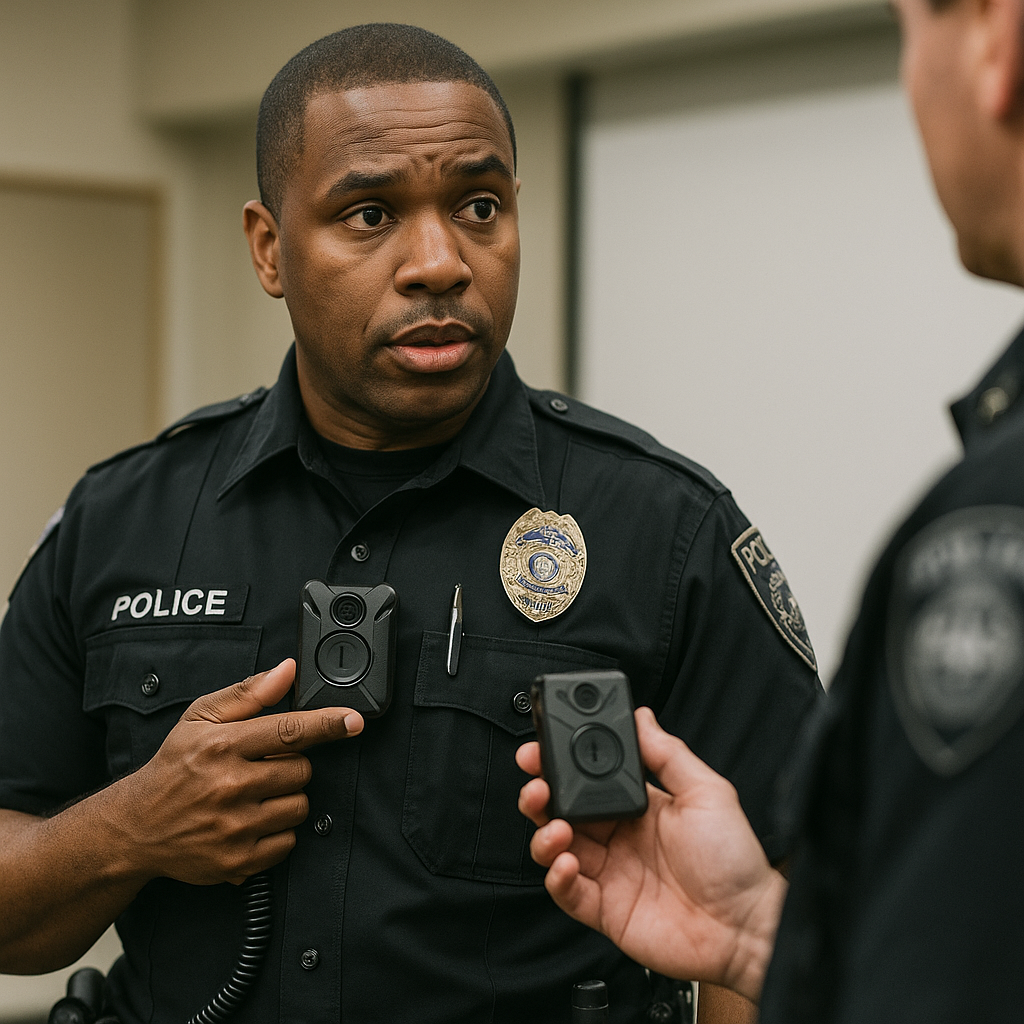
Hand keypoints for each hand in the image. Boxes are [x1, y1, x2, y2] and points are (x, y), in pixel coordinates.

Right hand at [114, 659, 361, 885]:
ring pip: (299, 806)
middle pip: (301, 771)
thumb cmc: (173, 767)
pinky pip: (288, 842)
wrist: (135, 828)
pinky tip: (251, 822)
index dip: (326, 724)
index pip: (287, 731)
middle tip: (262, 768)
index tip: (353, 721)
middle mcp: (229, 786)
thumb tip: (288, 670)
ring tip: (254, 796)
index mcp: (222, 745)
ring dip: (287, 799)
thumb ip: (248, 693)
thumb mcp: (200, 718)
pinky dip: (278, 832)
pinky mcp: (238, 861)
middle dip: (291, 766)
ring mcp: (234, 827)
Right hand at [516, 708, 785, 1002]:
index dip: (561, 765)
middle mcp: (618, 837)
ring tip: (556, 826)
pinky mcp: (605, 909)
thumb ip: (668, 754)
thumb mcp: (706, 792)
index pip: (587, 780)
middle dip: (541, 793)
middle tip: (535, 782)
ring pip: (556, 848)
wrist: (747, 926)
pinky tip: (566, 864)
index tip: (543, 748)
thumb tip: (642, 716)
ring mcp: (609, 873)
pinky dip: (557, 878)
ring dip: (544, 833)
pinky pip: (568, 893)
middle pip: (562, 810)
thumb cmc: (735, 861)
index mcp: (638, 806)